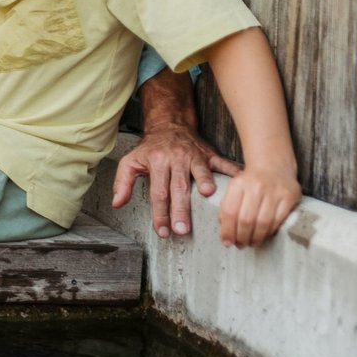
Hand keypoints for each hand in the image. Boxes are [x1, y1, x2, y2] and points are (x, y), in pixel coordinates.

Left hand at [112, 124, 240, 237]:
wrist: (169, 124)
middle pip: (178, 187)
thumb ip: (122, 182)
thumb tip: (117, 203)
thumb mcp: (130, 162)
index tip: (163, 231)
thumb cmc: (150, 148)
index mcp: (157, 162)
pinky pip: (222, 163)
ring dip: (205, 184)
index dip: (160, 214)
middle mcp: (176, 159)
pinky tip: (240, 180)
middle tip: (183, 230)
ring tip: (207, 199)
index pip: (158, 192)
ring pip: (200, 172)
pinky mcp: (209, 154)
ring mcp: (195, 156)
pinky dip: (232, 171)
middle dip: (180, 210)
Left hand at [218, 163, 300, 247]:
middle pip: (246, 219)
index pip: (229, 212)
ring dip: (255, 237)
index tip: (226, 242)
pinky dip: (269, 231)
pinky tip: (264, 235)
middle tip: (240, 245)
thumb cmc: (251, 182)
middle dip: (241, 237)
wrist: (273, 165)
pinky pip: (278, 220)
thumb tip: (225, 231)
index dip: (227, 230)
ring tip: (251, 243)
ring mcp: (274, 191)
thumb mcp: (235, 188)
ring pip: (262, 222)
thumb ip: (228, 206)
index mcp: (238, 184)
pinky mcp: (289, 196)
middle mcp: (256, 187)